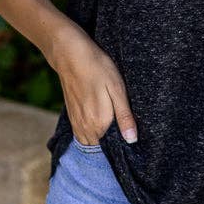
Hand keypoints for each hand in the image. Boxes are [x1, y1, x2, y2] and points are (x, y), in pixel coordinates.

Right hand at [51, 26, 137, 144]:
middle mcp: (85, 127)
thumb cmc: (98, 68)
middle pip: (100, 148)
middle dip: (111, 146)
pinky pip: (82, 135)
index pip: (112, 148)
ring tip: (113, 131)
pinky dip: (91, 135)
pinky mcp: (71, 116)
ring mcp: (76, 123)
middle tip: (124, 135)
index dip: (123, 146)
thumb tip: (132, 140)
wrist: (70, 54)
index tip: (132, 142)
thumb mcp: (117, 89)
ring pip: (90, 143)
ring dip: (100, 142)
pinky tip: (100, 124)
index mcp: (99, 123)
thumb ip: (124, 116)